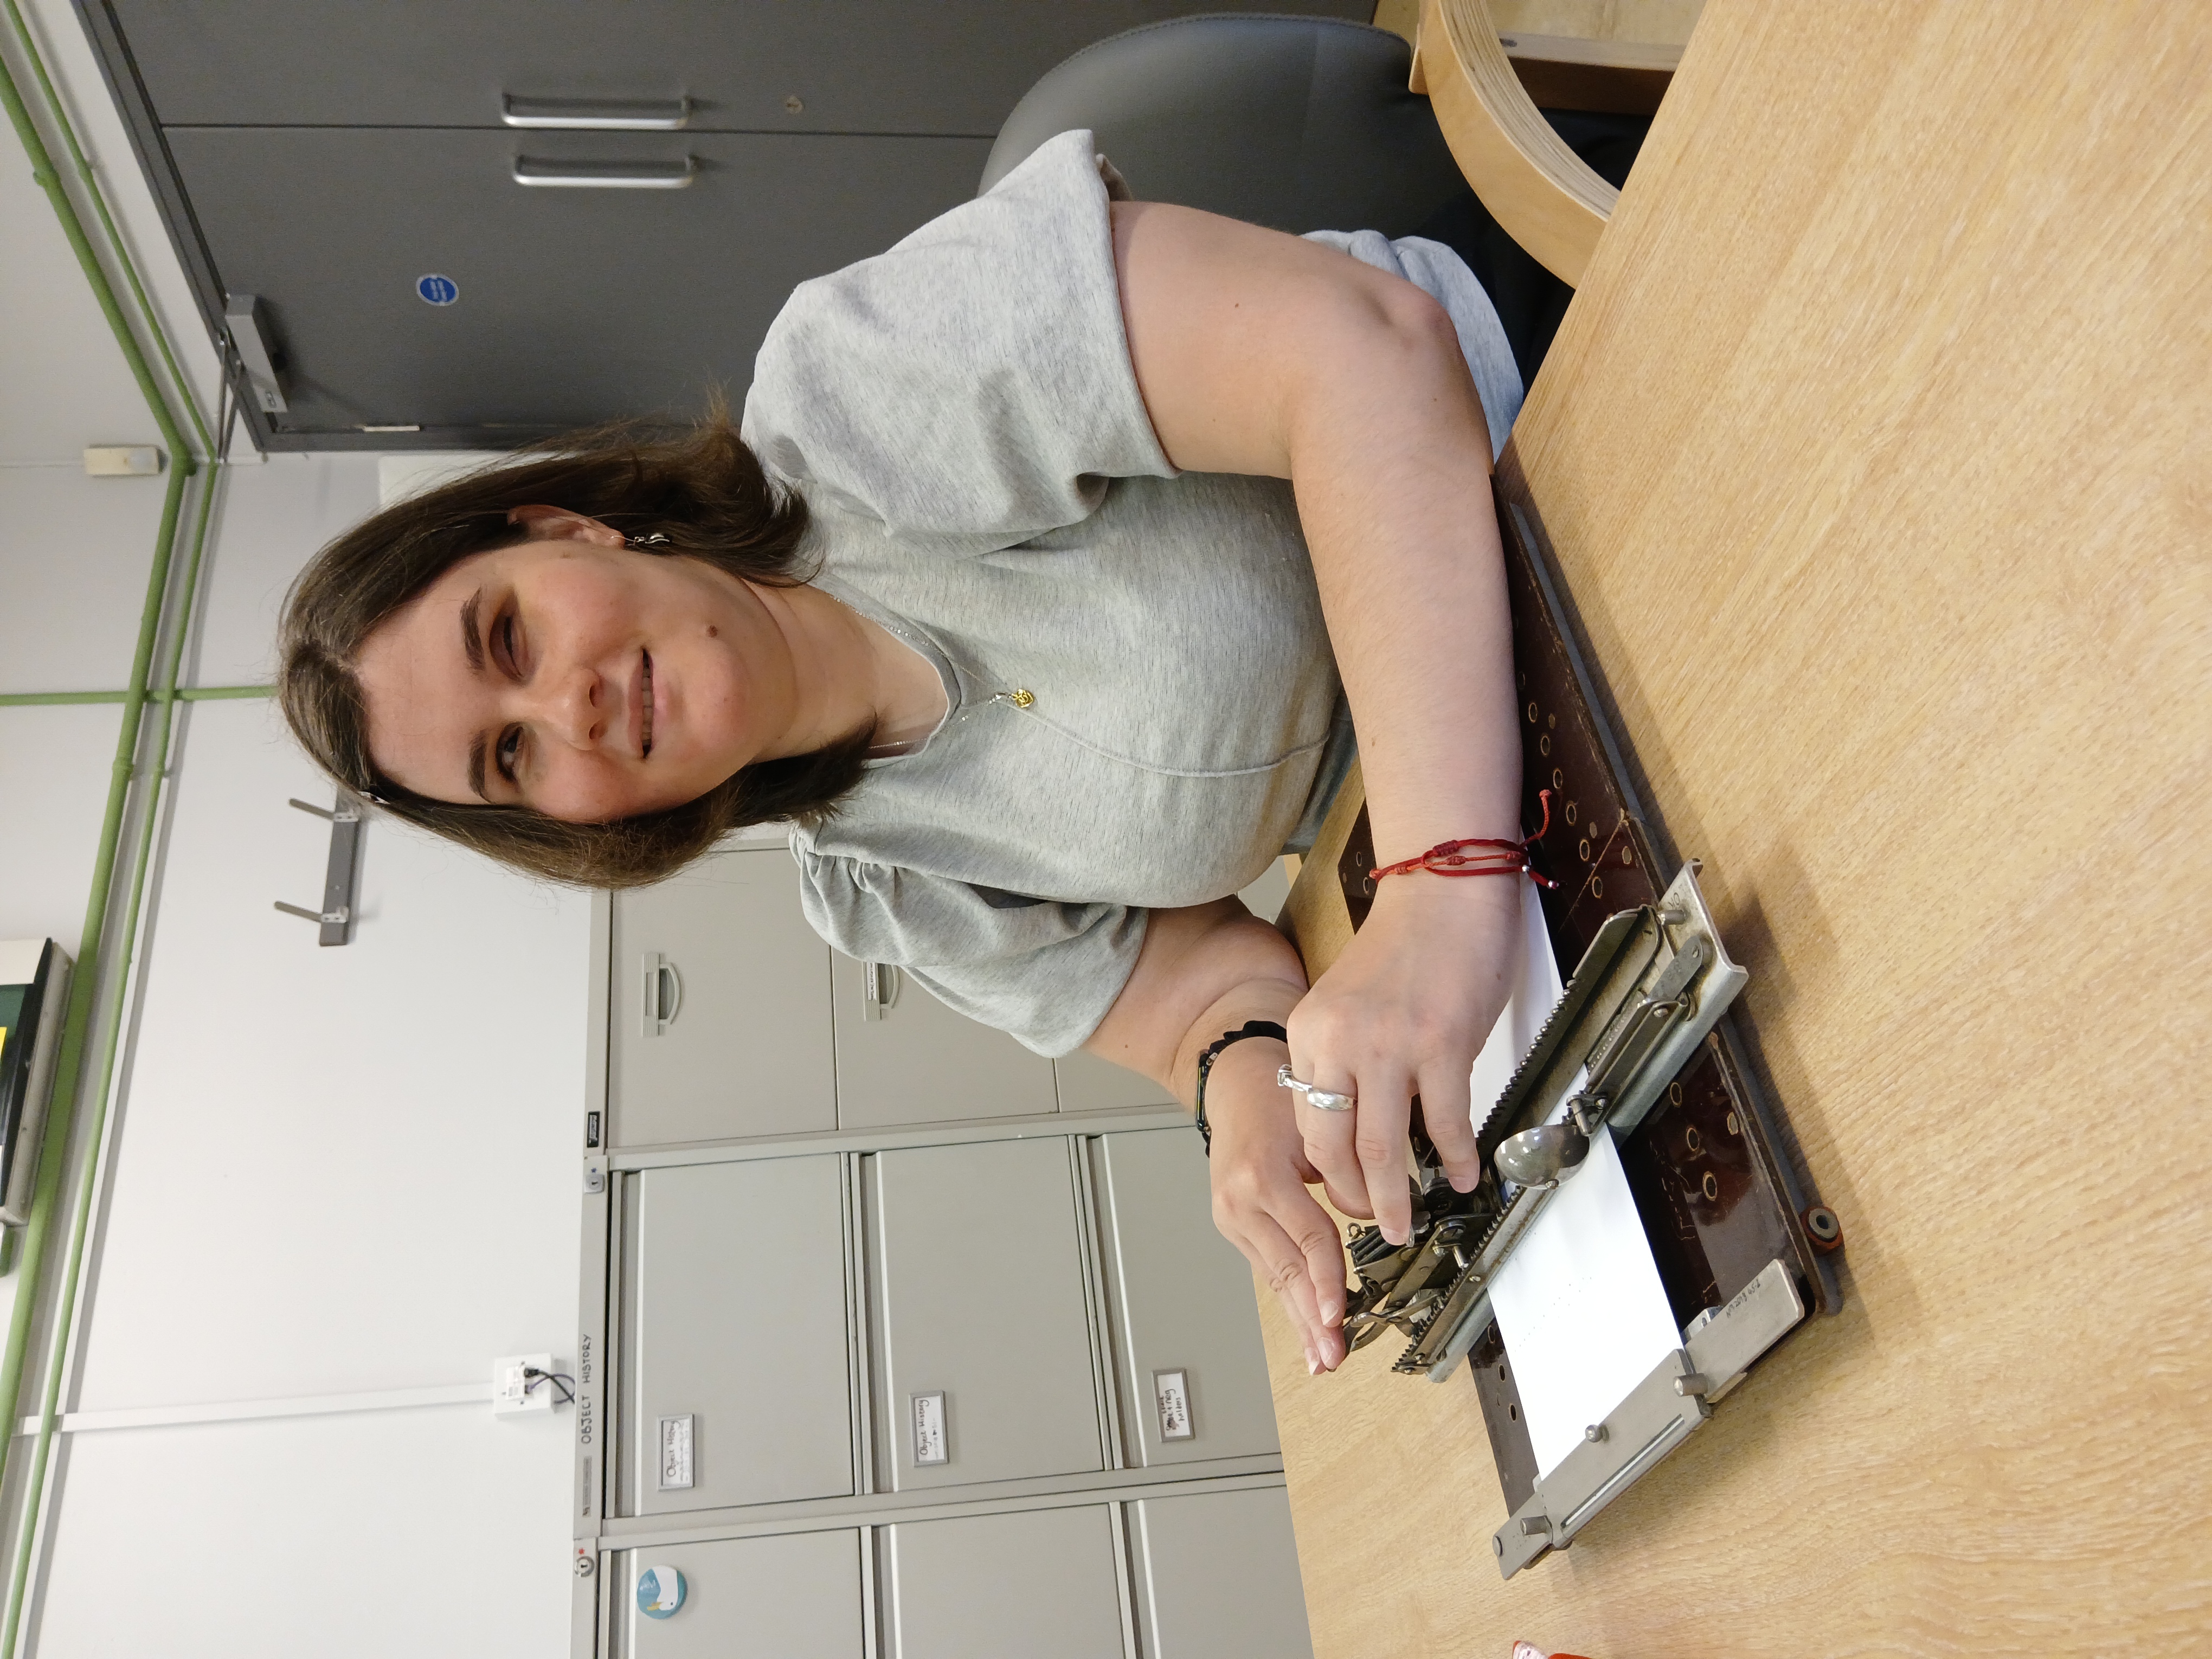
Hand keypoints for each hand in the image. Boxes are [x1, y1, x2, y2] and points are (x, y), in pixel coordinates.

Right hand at [1202, 1034, 1350, 1372]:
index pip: (1307, 1236)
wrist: (1232, 1084)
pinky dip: (1288, 1297)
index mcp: (1262, 1175)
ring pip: (1275, 1277)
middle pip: (1286, 1269)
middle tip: (1332, 1354)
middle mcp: (1240, 1202)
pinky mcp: (1233, 1224)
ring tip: (1321, 1356)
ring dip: (1300, 1319)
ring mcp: (1232, 1217)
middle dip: (1312, 1318)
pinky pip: (1268, 1266)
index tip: (1338, 1314)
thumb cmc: (1274, 1097)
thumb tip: (1377, 1218)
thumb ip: (1344, 1174)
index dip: (1326, 1279)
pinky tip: (1302, 1324)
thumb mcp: (1316, 1127)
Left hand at [1285, 874, 1522, 1244]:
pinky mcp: (1440, 1045)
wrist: (1445, 892)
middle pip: (1334, 1145)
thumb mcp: (1346, 1003)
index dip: (1325, 1171)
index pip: (1305, 1122)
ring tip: (1406, 1222)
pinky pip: (1445, 1122)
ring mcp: (1390, 1044)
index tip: (1343, 1195)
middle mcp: (1339, 1040)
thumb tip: (1350, 1122)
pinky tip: (1463, 1174)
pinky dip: (1455, 1157)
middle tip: (1373, 1225)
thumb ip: (1340, 1056)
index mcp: (1309, 1031)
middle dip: (1353, 1198)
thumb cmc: (1405, 949)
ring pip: (1381, 1145)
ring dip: (1395, 1195)